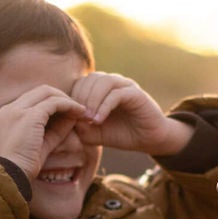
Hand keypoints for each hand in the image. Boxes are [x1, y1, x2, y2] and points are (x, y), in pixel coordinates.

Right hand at [0, 85, 88, 177]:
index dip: (54, 103)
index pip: (34, 99)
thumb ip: (55, 129)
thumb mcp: (41, 145)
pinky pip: (54, 103)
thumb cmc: (24, 167)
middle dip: (62, 97)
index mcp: (7, 115)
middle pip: (41, 91)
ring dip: (67, 100)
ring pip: (48, 93)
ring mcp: (18, 110)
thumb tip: (73, 117)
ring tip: (82, 112)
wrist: (10, 176)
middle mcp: (10, 108)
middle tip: (79, 109)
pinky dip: (68, 105)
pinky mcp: (29, 116)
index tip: (70, 113)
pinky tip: (79, 113)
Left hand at [71, 72, 193, 155]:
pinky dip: (104, 106)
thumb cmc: (121, 134)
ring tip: (89, 120)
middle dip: (80, 98)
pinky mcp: (136, 93)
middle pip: (90, 79)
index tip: (70, 117)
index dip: (72, 98)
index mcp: (101, 88)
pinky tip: (98, 120)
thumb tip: (69, 118)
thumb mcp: (94, 133)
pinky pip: (116, 93)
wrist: (149, 139)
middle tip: (78, 118)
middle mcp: (113, 82)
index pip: (80, 83)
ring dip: (92, 100)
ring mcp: (125, 85)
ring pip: (103, 82)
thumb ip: (80, 126)